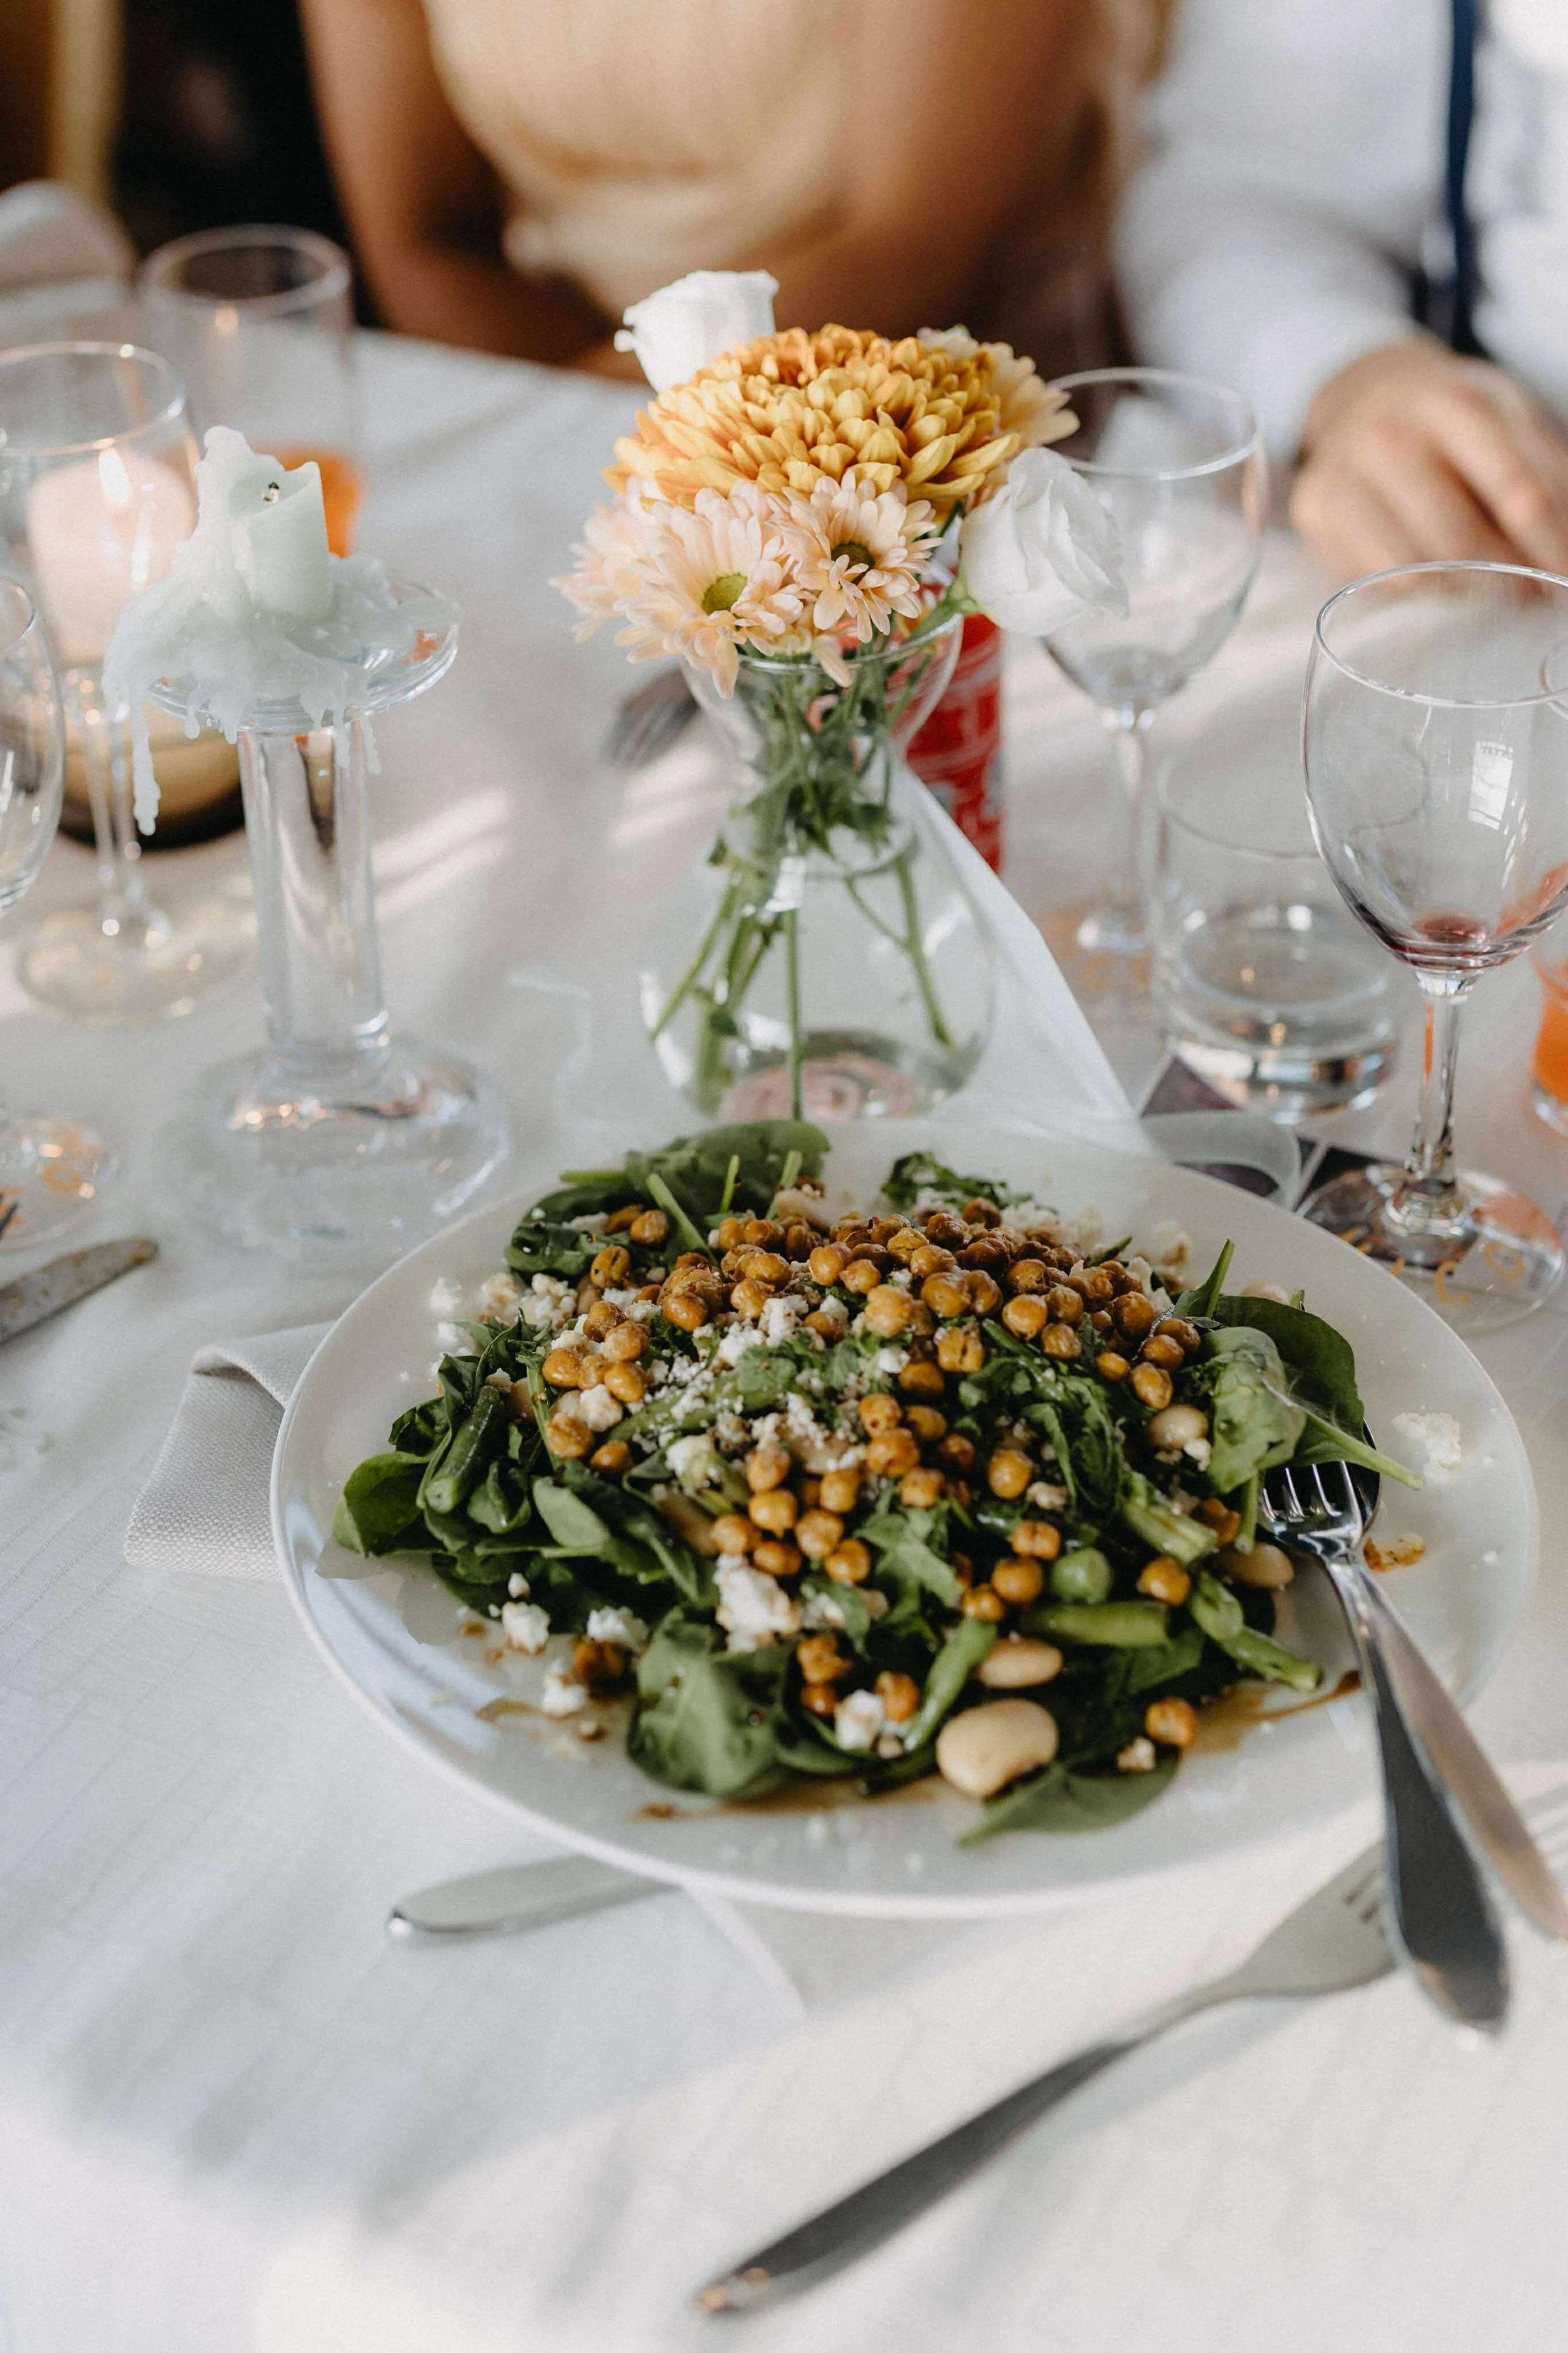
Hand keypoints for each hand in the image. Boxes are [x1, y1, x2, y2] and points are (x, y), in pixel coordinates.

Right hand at [1293, 342, 1567, 576]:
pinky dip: (1413, 589)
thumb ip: (1542, 471)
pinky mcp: (1313, 507)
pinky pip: (1374, 579)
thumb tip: (1562, 547)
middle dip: (1502, 578)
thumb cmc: (1450, 417)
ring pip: (1413, 569)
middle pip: (1458, 540)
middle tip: (1525, 593)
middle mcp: (1388, 435)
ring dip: (1460, 591)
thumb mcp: (1505, 418)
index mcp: (1452, 402)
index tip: (1562, 577)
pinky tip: (1431, 575)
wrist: (1366, 393)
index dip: (1545, 542)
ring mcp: (1343, 472)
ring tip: (1483, 587)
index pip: (1512, 487)